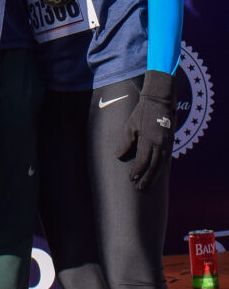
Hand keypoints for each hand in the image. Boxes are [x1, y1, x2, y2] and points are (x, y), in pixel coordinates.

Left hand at [115, 70, 174, 189]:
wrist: (158, 100)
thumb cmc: (142, 112)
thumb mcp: (130, 125)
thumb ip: (125, 141)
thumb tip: (118, 156)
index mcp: (149, 139)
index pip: (143, 161)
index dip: (137, 171)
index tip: (131, 178)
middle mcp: (160, 144)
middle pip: (154, 166)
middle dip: (146, 178)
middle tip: (139, 187)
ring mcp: (167, 143)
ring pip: (162, 165)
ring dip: (155, 176)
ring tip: (148, 184)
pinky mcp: (170, 142)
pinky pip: (167, 159)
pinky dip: (162, 168)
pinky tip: (158, 173)